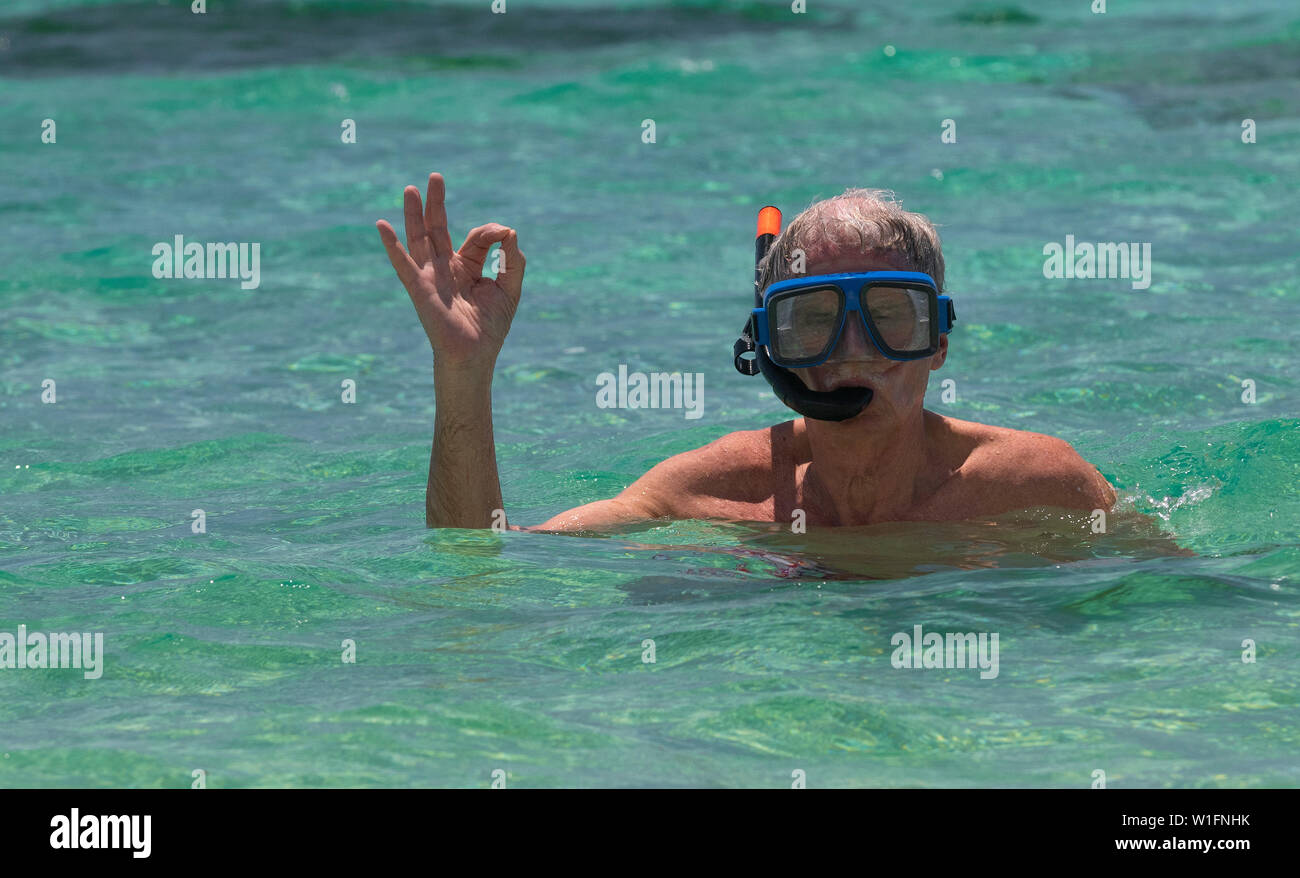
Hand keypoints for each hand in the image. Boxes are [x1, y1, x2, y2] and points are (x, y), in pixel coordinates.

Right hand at [376, 172, 524, 371]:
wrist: (474, 355)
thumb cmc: (491, 327)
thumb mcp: (510, 289)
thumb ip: (513, 260)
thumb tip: (510, 232)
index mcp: (467, 267)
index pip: (476, 238)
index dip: (492, 231)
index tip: (505, 234)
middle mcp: (445, 268)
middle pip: (437, 228)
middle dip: (436, 203)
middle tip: (435, 177)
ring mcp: (430, 276)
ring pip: (419, 238)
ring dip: (413, 214)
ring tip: (410, 189)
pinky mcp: (419, 288)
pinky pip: (403, 264)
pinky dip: (392, 246)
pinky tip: (382, 226)